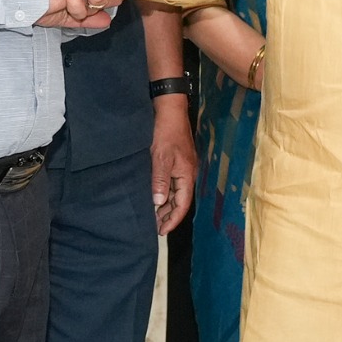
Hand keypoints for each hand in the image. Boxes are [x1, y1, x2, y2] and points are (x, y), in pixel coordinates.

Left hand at [150, 97, 196, 235]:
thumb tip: (158, 202)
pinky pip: (172, 183)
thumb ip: (160, 181)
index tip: (162, 231)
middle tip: (155, 227)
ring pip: (176, 192)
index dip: (173, 219)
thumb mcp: (160, 158)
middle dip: (168, 215)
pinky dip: (164, 193)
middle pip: (180, 200)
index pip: (182, 204)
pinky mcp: (177, 161)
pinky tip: (155, 196)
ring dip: (166, 204)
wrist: (170, 110)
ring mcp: (183, 167)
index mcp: (187, 175)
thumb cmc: (165, 133)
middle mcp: (187, 174)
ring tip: (153, 215)